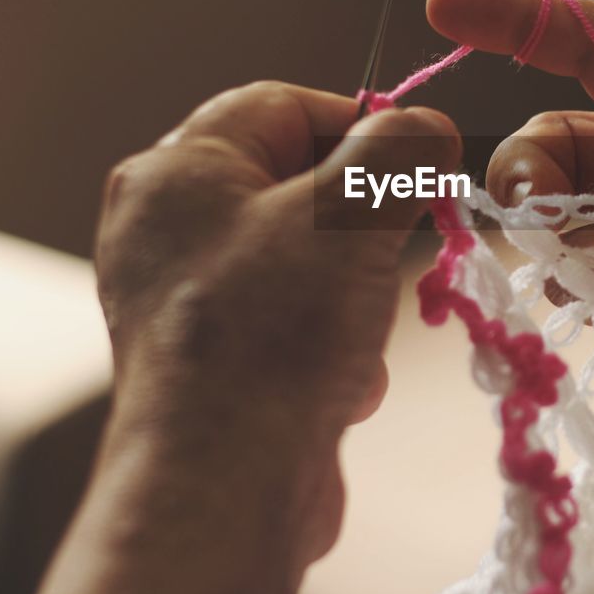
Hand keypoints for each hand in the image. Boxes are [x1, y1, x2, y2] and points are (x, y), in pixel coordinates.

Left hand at [38, 82, 460, 593]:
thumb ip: (397, 150)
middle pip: (296, 184)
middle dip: (361, 225)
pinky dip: (331, 343)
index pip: (281, 105)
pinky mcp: (211, 359)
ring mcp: (184, 297)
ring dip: (353, 294)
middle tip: (395, 248)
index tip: (420, 161)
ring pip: (305, 258)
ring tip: (355, 335)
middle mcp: (166, 227)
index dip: (360, 125)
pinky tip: (339, 382)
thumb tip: (427, 127)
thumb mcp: (349, 213)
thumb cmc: (273, 334)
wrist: (225, 488)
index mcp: (176, 171)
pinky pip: (291, 320)